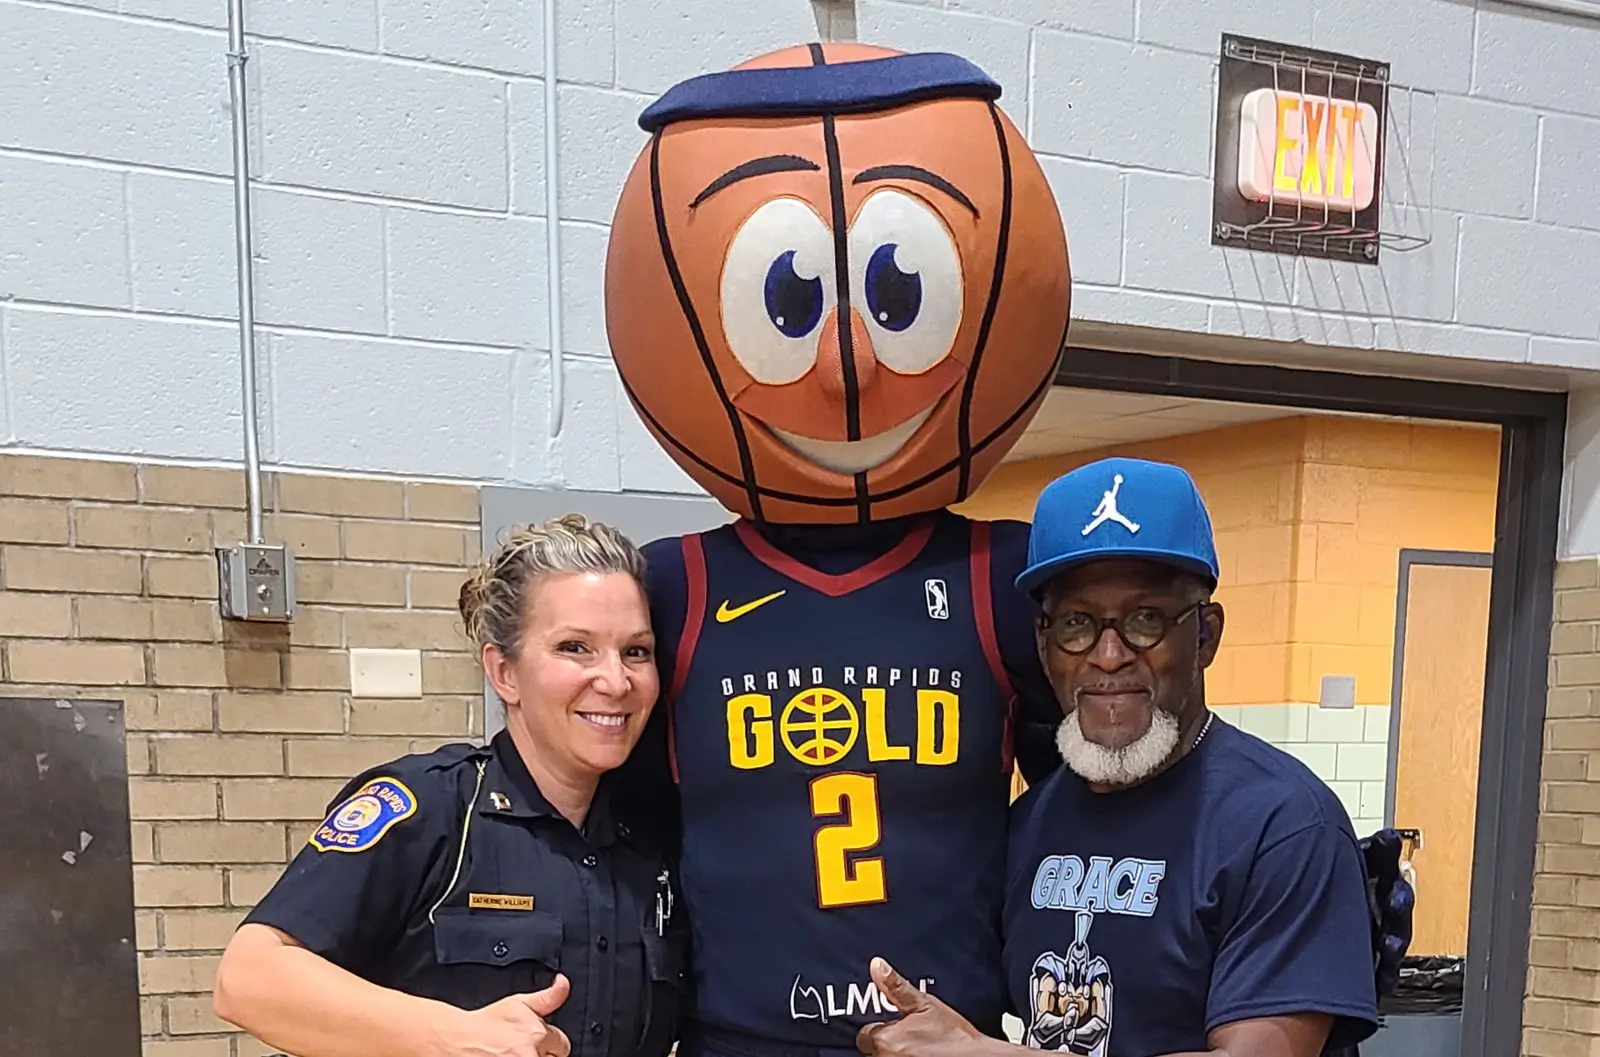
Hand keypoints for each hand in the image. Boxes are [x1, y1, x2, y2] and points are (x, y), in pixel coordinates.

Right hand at [445, 974, 572, 1056]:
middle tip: (519, 1046)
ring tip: (510, 1052)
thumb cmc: (486, 1024)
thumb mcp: (519, 1003)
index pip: (562, 1045)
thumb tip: (564, 983)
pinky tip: (505, 1056)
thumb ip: (548, 997)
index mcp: (537, 1034)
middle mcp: (530, 1055)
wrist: (458, 1040)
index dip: (548, 1040)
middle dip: (541, 1052)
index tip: (534, 1040)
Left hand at [855, 958, 986, 1056]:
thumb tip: (876, 965)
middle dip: (889, 1046)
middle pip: (875, 1052)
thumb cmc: (954, 1036)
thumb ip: (895, 986)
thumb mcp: (925, 1004)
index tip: (899, 1031)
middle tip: (913, 1041)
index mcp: (885, 1040)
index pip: (866, 1036)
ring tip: (920, 1051)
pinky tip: (922, 1056)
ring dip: (897, 1055)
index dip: (883, 1031)